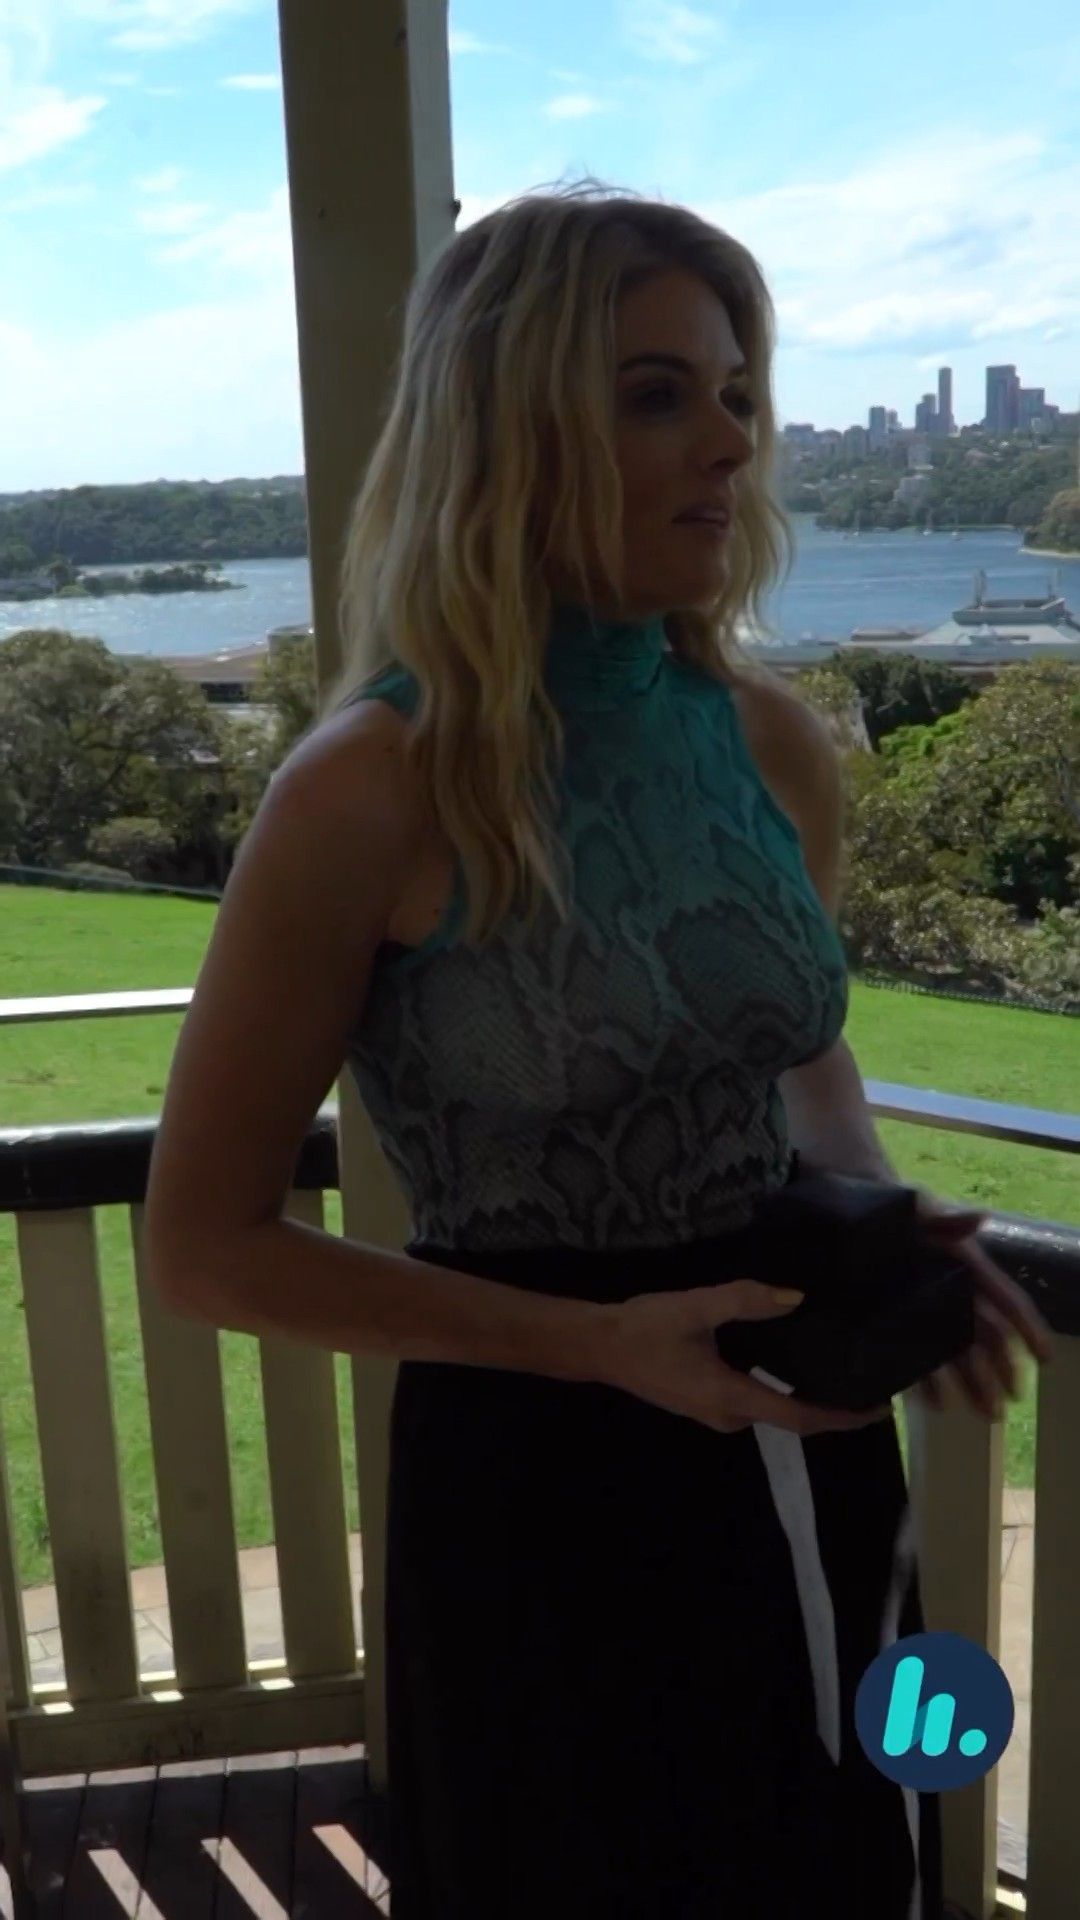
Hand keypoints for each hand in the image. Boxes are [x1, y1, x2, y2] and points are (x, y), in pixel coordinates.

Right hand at [593, 1280, 894, 1436]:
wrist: (599, 1346)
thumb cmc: (645, 1328)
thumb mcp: (695, 1307)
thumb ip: (745, 1301)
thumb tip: (796, 1298)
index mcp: (731, 1397)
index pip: (799, 1418)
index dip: (841, 1417)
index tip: (878, 1408)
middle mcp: (729, 1416)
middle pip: (792, 1419)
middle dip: (831, 1406)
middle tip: (868, 1379)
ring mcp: (716, 1413)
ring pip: (773, 1409)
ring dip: (806, 1396)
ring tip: (841, 1367)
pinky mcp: (707, 1402)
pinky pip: (757, 1400)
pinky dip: (783, 1388)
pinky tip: (795, 1359)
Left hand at [910, 1190, 1053, 1420]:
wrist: (849, 1215)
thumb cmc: (891, 1205)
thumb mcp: (916, 1206)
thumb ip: (945, 1217)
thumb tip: (981, 1218)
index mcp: (967, 1266)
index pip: (1006, 1300)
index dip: (1029, 1328)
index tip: (1047, 1358)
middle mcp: (953, 1292)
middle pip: (986, 1335)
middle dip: (1002, 1368)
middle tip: (1013, 1399)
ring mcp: (927, 1311)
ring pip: (957, 1352)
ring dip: (974, 1383)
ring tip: (985, 1413)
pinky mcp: (898, 1325)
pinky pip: (918, 1356)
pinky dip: (929, 1381)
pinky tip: (937, 1405)